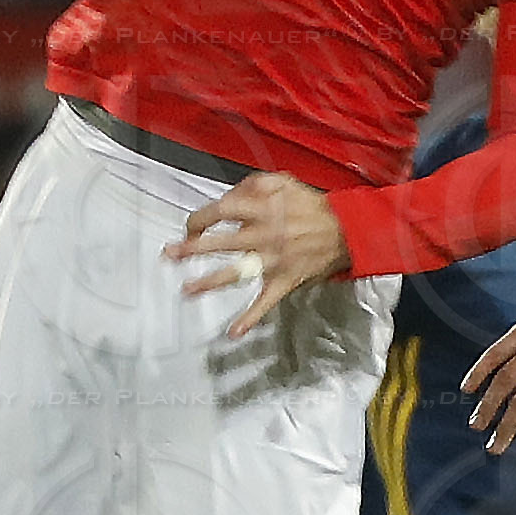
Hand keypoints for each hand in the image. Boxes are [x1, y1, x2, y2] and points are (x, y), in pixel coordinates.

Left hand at [165, 174, 347, 339]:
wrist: (345, 230)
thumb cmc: (309, 205)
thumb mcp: (282, 181)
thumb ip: (253, 183)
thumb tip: (228, 194)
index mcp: (261, 209)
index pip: (220, 211)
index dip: (200, 217)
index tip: (190, 227)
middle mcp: (263, 235)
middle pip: (220, 243)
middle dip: (192, 249)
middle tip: (169, 255)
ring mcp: (272, 261)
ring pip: (236, 273)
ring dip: (209, 283)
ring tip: (186, 290)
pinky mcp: (283, 281)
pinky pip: (265, 303)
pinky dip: (250, 319)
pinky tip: (233, 333)